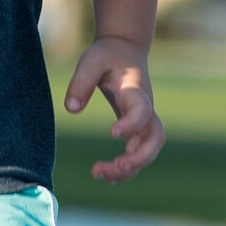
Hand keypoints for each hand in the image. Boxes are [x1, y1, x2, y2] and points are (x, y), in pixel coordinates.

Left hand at [65, 37, 164, 183]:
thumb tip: (72, 109)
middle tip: (114, 167)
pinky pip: (137, 152)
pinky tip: (105, 175)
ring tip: (98, 174)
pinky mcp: (137, 127)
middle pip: (154, 138)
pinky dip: (126, 168)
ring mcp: (143, 120)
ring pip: (147, 151)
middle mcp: (145, 108)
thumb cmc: (107, 55)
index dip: (131, 124)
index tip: (112, 134)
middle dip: (138, 158)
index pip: (142, 111)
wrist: (125, 50)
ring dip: (128, 168)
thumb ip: (81, 82)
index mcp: (135, 91)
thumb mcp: (91, 61)